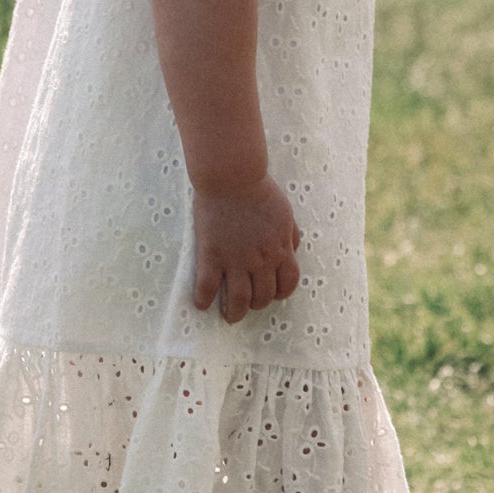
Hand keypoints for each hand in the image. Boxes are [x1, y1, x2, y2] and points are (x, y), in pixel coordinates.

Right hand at [191, 176, 301, 323]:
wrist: (233, 177)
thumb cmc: (259, 191)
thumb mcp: (285, 213)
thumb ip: (290, 234)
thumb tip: (292, 249)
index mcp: (280, 248)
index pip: (288, 283)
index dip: (281, 293)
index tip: (271, 294)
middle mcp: (261, 260)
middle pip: (264, 296)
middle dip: (257, 303)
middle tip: (248, 303)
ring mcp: (236, 260)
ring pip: (240, 301)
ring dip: (235, 312)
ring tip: (229, 315)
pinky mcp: (212, 255)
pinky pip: (208, 287)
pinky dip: (204, 300)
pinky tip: (201, 303)